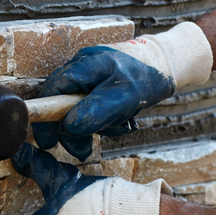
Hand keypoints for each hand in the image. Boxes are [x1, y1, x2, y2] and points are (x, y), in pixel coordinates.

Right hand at [33, 22, 213, 160]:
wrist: (169, 64)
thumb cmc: (148, 76)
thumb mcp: (124, 98)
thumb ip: (95, 112)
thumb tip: (68, 127)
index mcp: (83, 66)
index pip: (51, 91)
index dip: (46, 118)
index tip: (48, 141)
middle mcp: (81, 68)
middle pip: (61, 102)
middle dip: (72, 129)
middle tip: (82, 150)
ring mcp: (89, 75)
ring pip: (76, 107)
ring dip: (92, 126)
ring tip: (114, 130)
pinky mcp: (99, 83)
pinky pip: (91, 106)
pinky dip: (102, 119)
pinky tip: (119, 122)